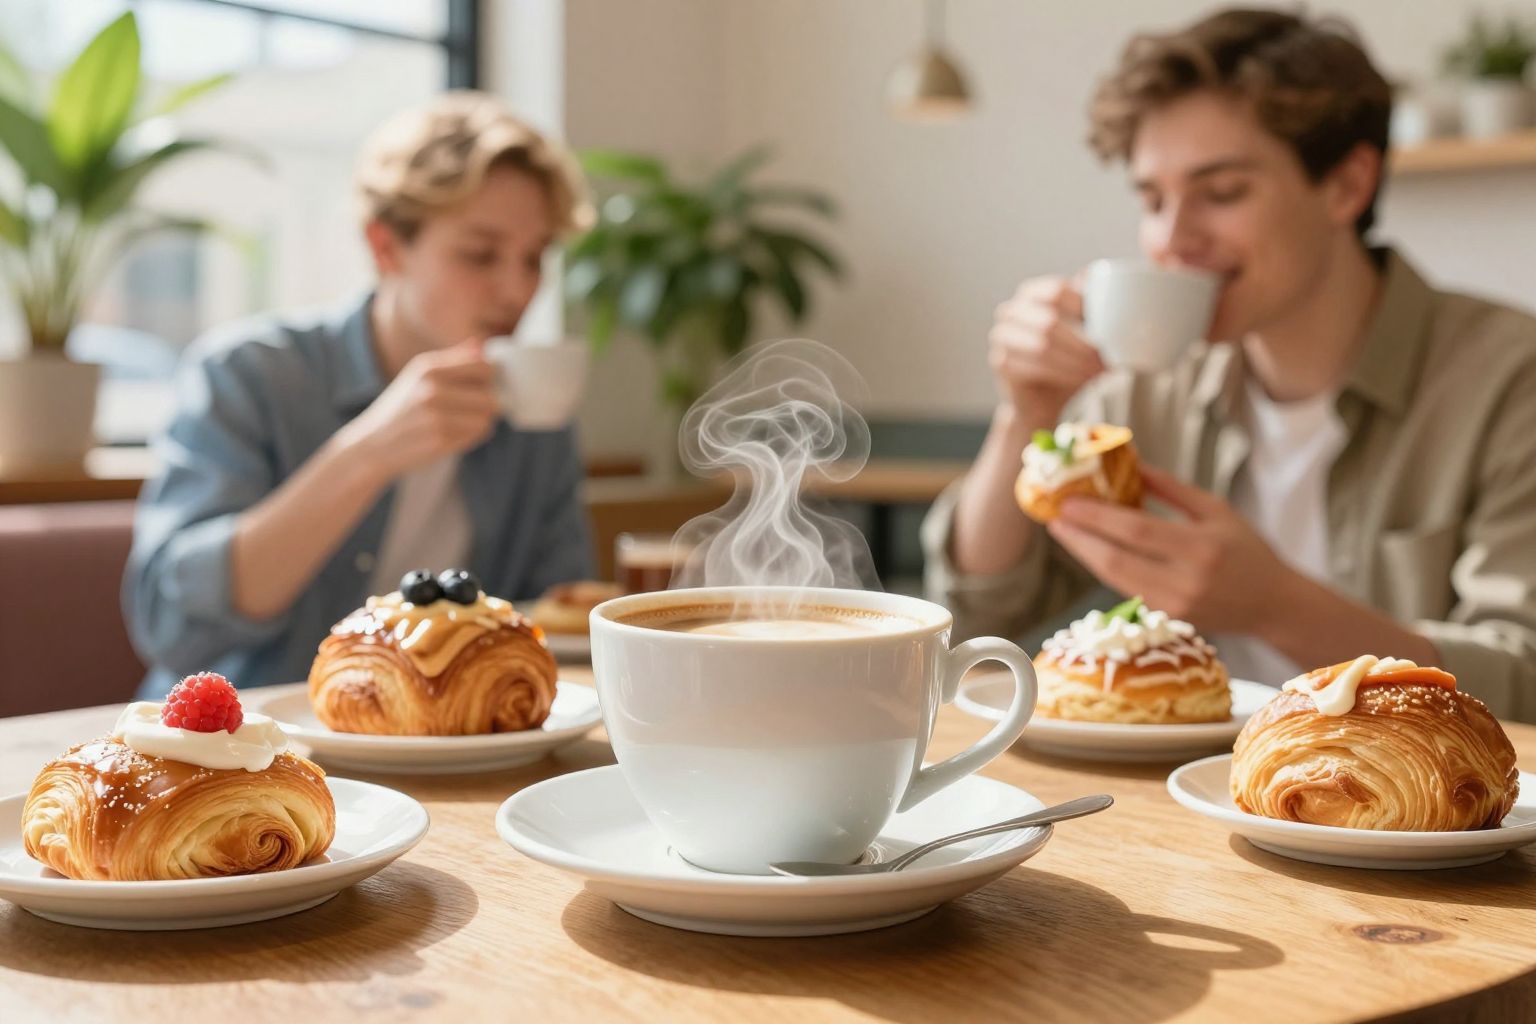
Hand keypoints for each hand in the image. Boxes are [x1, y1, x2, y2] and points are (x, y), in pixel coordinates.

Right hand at [336, 337, 498, 482]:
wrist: (373, 444)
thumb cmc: (401, 409)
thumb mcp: (419, 376)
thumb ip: (453, 361)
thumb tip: (480, 346)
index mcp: (429, 368)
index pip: (484, 367)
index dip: (488, 379)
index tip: (478, 387)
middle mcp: (432, 389)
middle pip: (490, 397)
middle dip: (485, 406)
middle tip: (469, 410)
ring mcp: (436, 416)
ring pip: (487, 418)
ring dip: (479, 423)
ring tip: (459, 423)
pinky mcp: (440, 440)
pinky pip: (477, 436)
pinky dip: (470, 437)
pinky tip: (452, 435)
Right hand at [988, 275, 1106, 422]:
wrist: (1045, 399)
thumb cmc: (1068, 359)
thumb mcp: (1085, 330)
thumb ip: (1092, 306)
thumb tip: (1107, 281)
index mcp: (1032, 293)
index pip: (1056, 291)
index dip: (1083, 308)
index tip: (1108, 327)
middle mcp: (1011, 311)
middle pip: (1049, 321)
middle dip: (1081, 343)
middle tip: (1105, 358)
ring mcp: (1002, 336)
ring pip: (1041, 347)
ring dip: (1074, 361)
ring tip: (1097, 371)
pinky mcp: (1000, 362)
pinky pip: (1032, 367)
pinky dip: (1061, 374)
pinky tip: (1080, 380)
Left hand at [1044, 465, 1297, 633]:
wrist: (1273, 604)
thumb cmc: (1247, 550)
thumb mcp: (1217, 510)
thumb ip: (1172, 489)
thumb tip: (1132, 464)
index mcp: (1202, 547)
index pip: (1136, 530)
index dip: (1097, 517)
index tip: (1068, 502)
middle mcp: (1186, 581)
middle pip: (1116, 559)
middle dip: (1079, 538)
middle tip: (1054, 516)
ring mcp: (1175, 605)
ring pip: (1115, 579)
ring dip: (1084, 554)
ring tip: (1064, 531)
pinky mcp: (1168, 619)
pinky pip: (1126, 589)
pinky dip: (1104, 568)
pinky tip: (1089, 549)